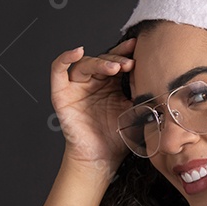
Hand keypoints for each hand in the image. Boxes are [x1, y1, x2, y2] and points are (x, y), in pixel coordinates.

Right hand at [50, 38, 135, 174]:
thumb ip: (138, 90)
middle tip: (130, 63)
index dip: (126, 53)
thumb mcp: (134, 109)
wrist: (102, 157)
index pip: (116, 62)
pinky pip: (58, 71)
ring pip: (85, 64)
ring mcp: (76, 87)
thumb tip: (148, 70)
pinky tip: (77, 52)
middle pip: (102, 60)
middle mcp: (93, 82)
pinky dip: (65, 58)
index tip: (138, 48)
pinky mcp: (61, 94)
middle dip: (116, 59)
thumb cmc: (118, 137)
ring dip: (100, 62)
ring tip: (115, 68)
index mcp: (110, 84)